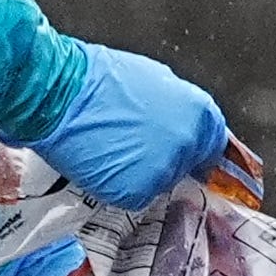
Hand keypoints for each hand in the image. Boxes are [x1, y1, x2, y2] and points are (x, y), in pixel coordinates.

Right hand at [36, 40, 233, 207]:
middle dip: (166, 159)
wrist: (61, 94)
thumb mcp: (153, 79)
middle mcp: (187, 143)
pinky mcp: (137, 191)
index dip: (198, 150)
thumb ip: (178, 107)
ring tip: (115, 147)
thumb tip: (186, 124)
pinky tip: (104, 162)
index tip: (192, 157)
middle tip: (136, 146)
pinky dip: (121, 185)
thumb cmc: (98, 80)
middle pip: (186, 165)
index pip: (214, 144)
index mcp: (198, 112)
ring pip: (160, 181)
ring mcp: (164, 170)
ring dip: (143, 173)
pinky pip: (135, 195)